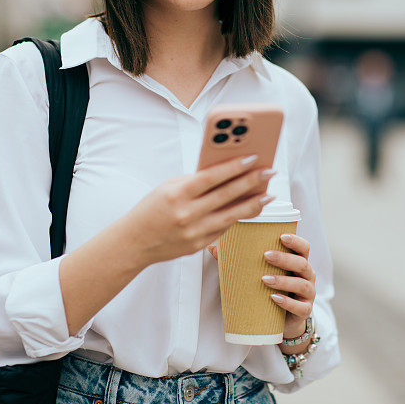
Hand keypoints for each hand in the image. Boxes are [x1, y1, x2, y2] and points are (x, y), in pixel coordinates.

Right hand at [122, 155, 275, 267]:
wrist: (134, 242)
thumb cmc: (152, 209)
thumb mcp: (168, 188)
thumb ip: (194, 181)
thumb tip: (226, 172)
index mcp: (178, 194)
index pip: (212, 177)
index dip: (234, 167)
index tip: (253, 158)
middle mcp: (187, 214)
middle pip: (226, 195)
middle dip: (251, 182)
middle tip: (270, 172)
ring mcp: (194, 232)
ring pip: (232, 215)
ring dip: (254, 204)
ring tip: (269, 194)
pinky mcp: (199, 245)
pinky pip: (224, 228)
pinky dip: (238, 217)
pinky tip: (251, 208)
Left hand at [208, 233, 314, 337]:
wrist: (283, 321)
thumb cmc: (271, 289)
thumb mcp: (261, 273)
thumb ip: (241, 260)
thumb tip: (213, 248)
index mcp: (298, 262)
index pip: (303, 247)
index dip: (295, 241)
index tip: (281, 236)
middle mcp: (307, 276)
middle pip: (302, 263)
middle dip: (284, 258)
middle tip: (265, 255)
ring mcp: (308, 294)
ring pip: (302, 284)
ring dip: (283, 280)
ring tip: (264, 279)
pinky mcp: (305, 311)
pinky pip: (300, 307)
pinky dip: (288, 302)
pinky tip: (274, 298)